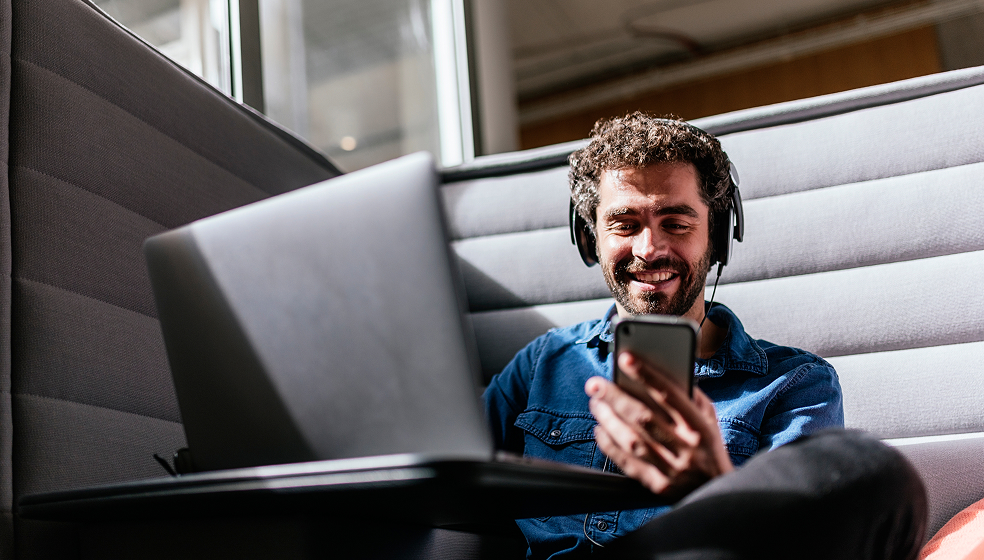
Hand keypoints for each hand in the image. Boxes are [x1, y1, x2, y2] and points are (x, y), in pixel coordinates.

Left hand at [585, 351, 732, 500]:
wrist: (719, 491)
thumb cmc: (708, 446)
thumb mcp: (709, 419)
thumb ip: (688, 396)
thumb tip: (659, 372)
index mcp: (700, 427)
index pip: (669, 395)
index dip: (646, 375)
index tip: (625, 358)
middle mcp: (687, 448)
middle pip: (644, 417)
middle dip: (615, 397)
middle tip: (595, 384)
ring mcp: (673, 470)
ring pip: (632, 440)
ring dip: (608, 419)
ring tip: (596, 403)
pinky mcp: (659, 486)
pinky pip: (627, 463)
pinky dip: (609, 445)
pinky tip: (600, 430)